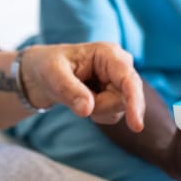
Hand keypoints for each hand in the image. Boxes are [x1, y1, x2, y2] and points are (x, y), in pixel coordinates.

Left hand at [18, 42, 144, 131]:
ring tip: (78, 96)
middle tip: (76, 100)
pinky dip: (98, 113)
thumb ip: (69, 90)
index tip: (136, 126)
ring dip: (97, 110)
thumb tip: (87, 109)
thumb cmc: (48, 67)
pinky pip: (114, 114)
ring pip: (119, 109)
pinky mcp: (118, 93)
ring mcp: (120, 80)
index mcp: (108, 53)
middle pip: (124, 99)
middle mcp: (120, 65)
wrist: (44, 74)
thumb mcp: (52, 75)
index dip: (134, 101)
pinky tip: (85, 101)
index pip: (128, 79)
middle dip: (101, 107)